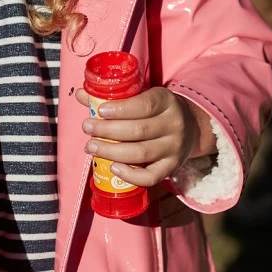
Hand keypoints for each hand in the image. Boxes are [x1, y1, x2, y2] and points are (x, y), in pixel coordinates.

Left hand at [75, 86, 215, 187]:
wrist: (190, 127)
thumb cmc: (156, 110)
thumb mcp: (141, 97)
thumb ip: (112, 97)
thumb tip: (81, 94)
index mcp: (166, 101)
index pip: (144, 105)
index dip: (120, 109)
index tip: (99, 111)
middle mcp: (174, 124)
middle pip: (139, 130)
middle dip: (108, 130)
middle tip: (87, 128)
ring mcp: (174, 148)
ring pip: (142, 153)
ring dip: (112, 152)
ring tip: (91, 147)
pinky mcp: (172, 167)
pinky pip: (151, 177)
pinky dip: (130, 175)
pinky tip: (113, 167)